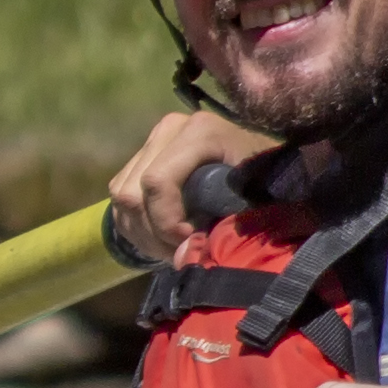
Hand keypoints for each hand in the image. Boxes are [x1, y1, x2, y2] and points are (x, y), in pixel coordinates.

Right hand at [106, 111, 277, 262]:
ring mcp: (153, 141)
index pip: (157, 182)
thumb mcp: (254, 204)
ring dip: (143, 232)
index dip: (165, 221)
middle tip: (183, 250)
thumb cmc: (268, 183)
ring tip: (175, 245)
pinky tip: (163, 236)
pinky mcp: (141, 157)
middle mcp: (171, 129)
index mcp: (200, 132)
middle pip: (132, 193)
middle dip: (154, 232)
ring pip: (122, 199)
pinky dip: (136, 226)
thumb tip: (181, 258)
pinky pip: (119, 199)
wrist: (268, 167)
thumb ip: (220, 230)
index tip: (189, 241)